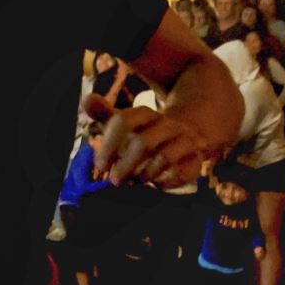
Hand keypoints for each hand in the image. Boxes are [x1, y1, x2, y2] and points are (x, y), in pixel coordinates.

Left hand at [91, 105, 211, 188]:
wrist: (188, 131)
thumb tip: (87, 100)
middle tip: (114, 181)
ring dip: (145, 174)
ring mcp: (185, 140)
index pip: (124, 121)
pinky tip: (155, 184)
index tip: (100, 166)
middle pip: (143, 143)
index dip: (108, 145)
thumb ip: (104, 112)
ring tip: (136, 181)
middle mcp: (167, 124)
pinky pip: (183, 173)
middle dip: (125, 165)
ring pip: (164, 158)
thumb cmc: (144, 130)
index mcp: (146, 114)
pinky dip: (166, 182)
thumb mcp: (124, 121)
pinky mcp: (197, 159)